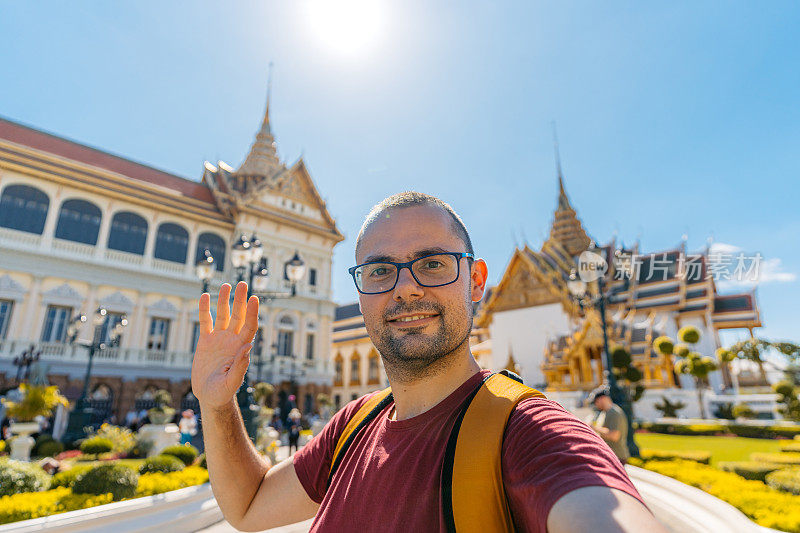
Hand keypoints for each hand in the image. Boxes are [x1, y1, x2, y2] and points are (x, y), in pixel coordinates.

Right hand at [192, 281, 259, 409]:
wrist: (209, 397)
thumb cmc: (222, 393)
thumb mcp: (231, 383)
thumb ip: (240, 367)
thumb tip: (248, 348)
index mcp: (241, 348)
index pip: (250, 326)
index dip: (252, 312)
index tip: (254, 298)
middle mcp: (232, 340)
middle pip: (239, 316)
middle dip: (241, 300)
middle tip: (243, 284)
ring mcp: (219, 339)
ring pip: (223, 315)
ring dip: (225, 300)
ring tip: (226, 285)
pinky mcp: (206, 341)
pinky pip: (206, 321)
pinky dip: (205, 309)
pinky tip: (204, 296)